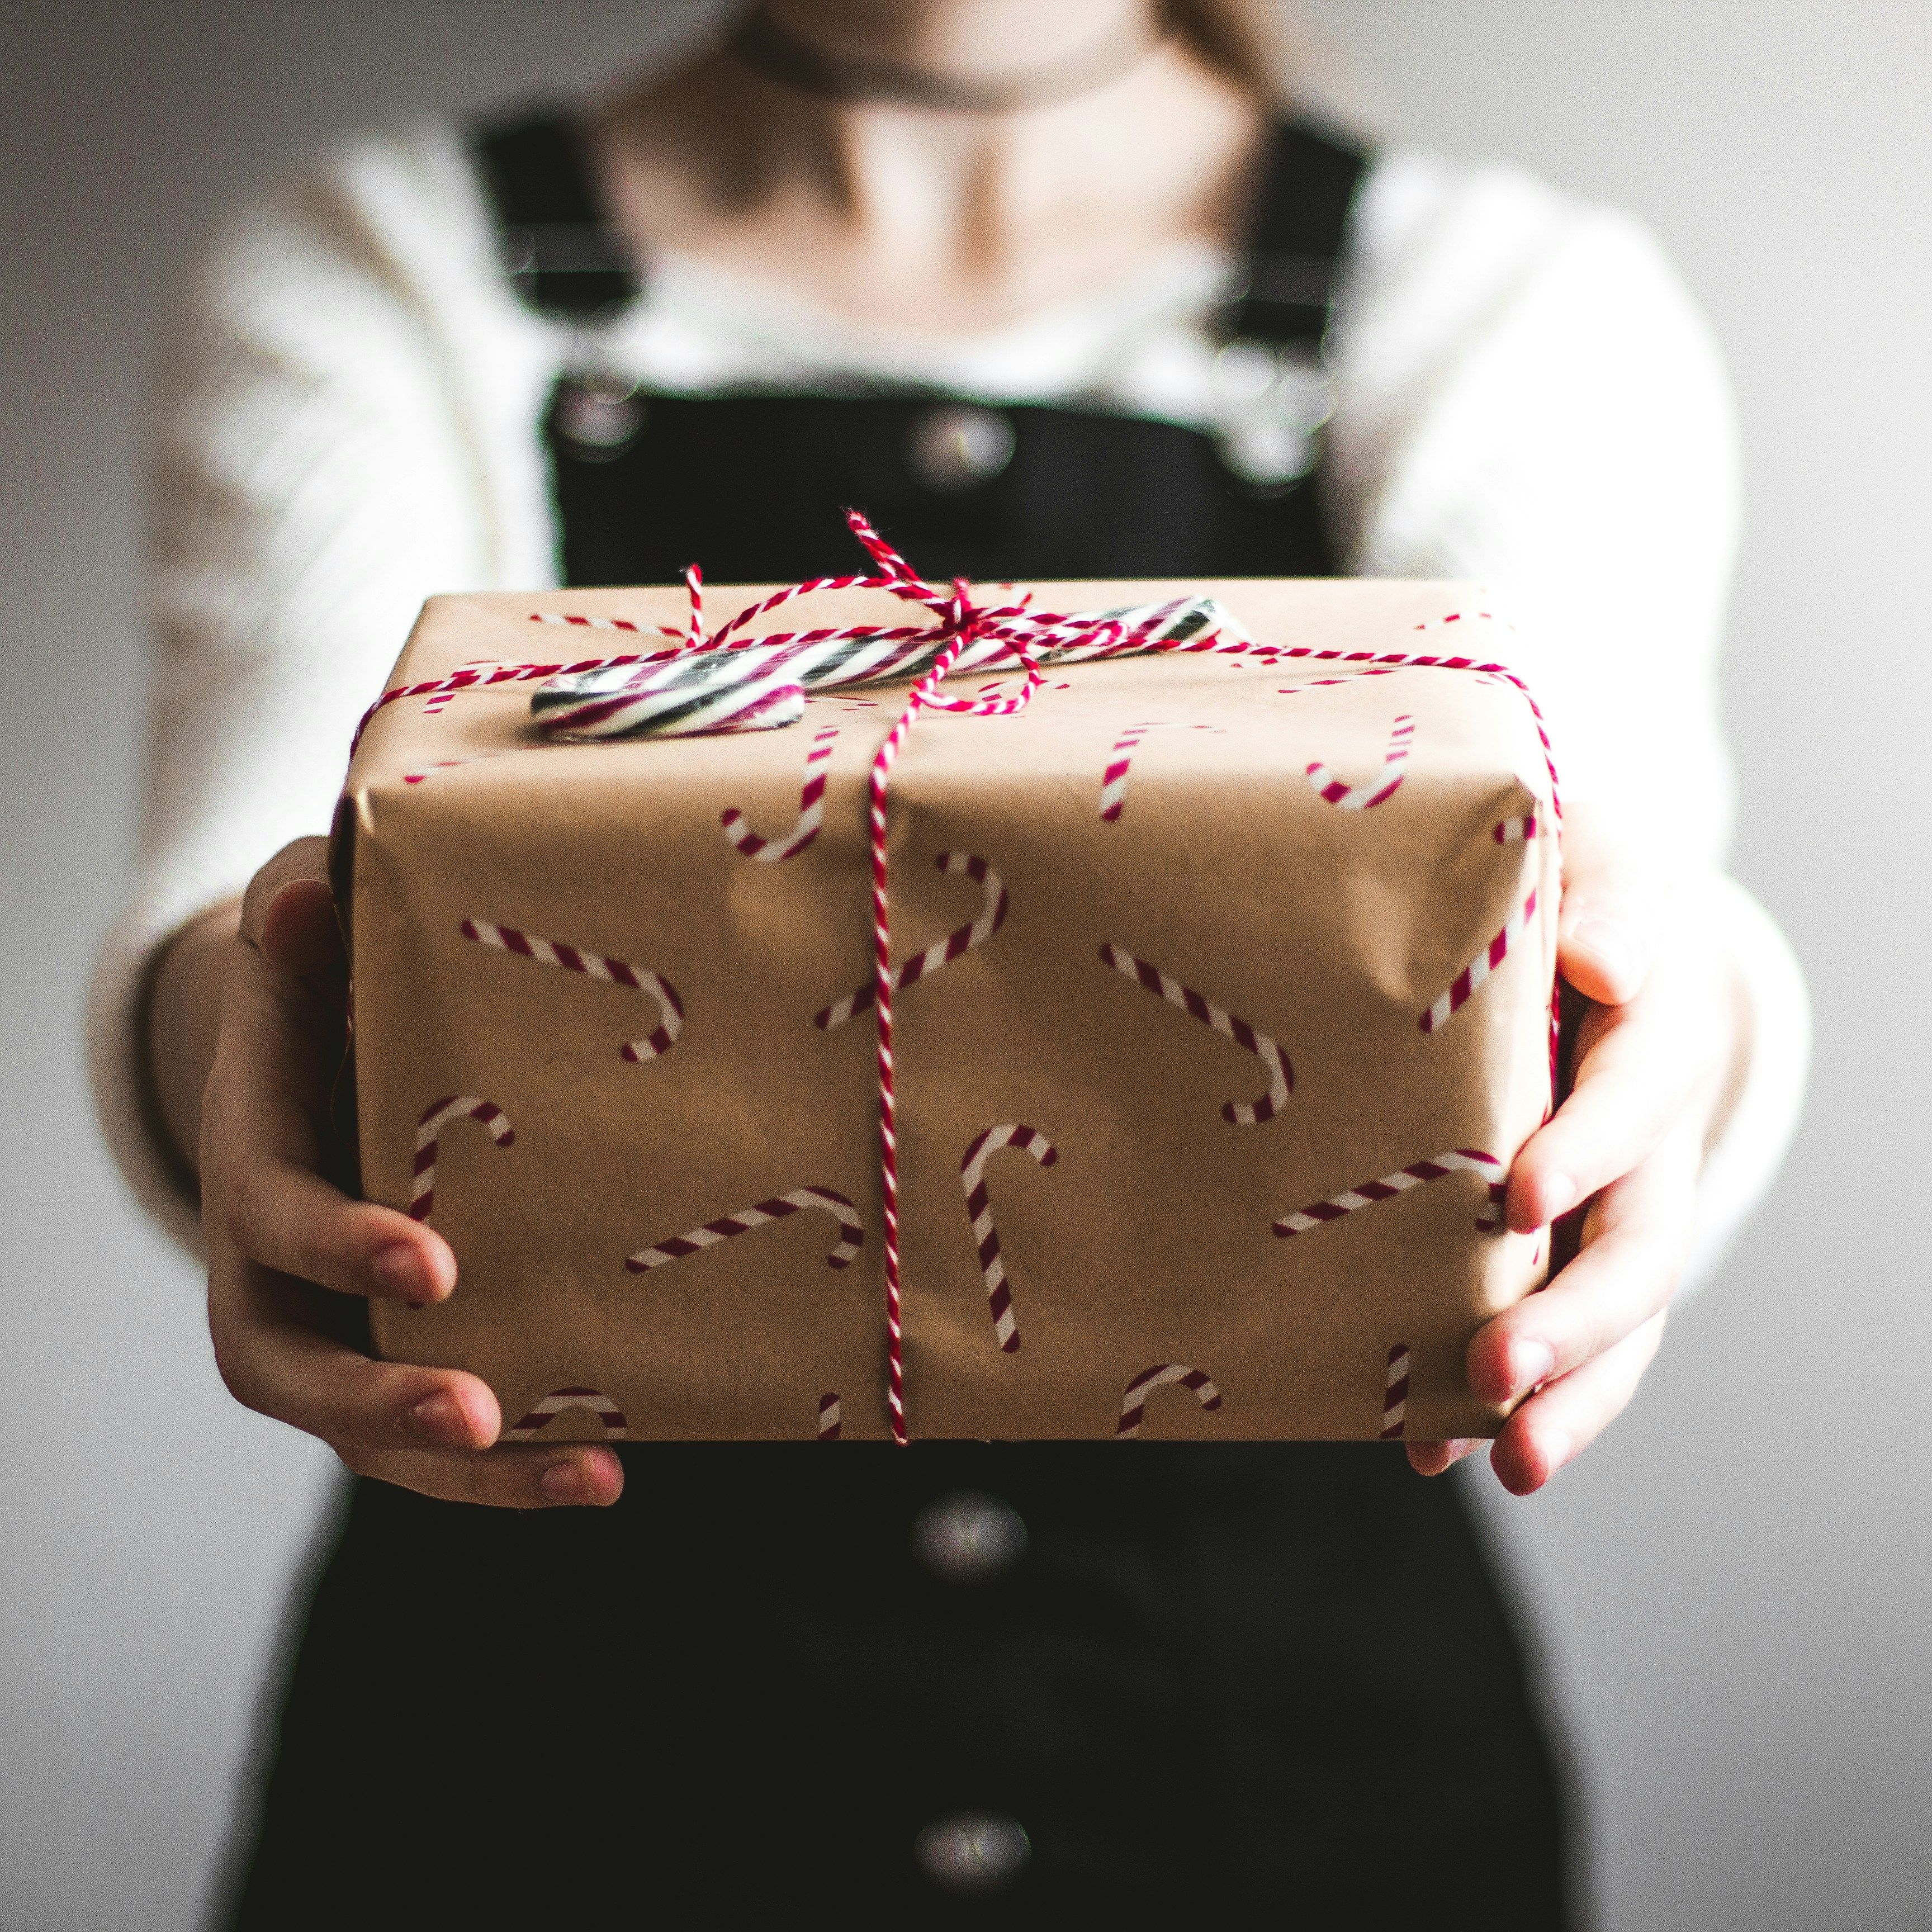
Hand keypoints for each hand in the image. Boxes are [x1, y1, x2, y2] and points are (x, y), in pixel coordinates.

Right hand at [192, 837, 623, 1507]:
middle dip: (378, 1400)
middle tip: (475, 1413)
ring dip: (469, 1471)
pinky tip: (609, 1465)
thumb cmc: (324, 978)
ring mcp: (332, 1322)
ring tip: (589, 1473)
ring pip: (364, 1432)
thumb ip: (304, 912)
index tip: (433, 1263)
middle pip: (290, 1369)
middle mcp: (273, 1265)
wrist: (323, 1044)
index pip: (273, 1217)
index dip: (340, 1245)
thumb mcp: (308, 923)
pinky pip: (435, 1433)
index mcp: (254, 1156)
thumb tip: (305, 902)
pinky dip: (513, 1466)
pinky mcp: (395, 1350)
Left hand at [1408, 801, 1743, 1493]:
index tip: (1518, 1194)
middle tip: (1496, 1369)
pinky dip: (1506, 1400)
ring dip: (1567, 1396)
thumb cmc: (1574, 896)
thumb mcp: (1593, 864)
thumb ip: (1601, 900)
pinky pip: (1557, 1341)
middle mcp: (1648, 1148)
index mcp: (1654, 1041)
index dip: (1587, 1148)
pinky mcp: (1564, 1254)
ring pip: (1614, 1324)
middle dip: (1573, 1318)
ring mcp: (1613, 1214)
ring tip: (1510, 1462)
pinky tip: (1431, 1446)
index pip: (1633, 1099)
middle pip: (1635, 1248)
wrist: (1595, 953)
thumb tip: (1602, 960)